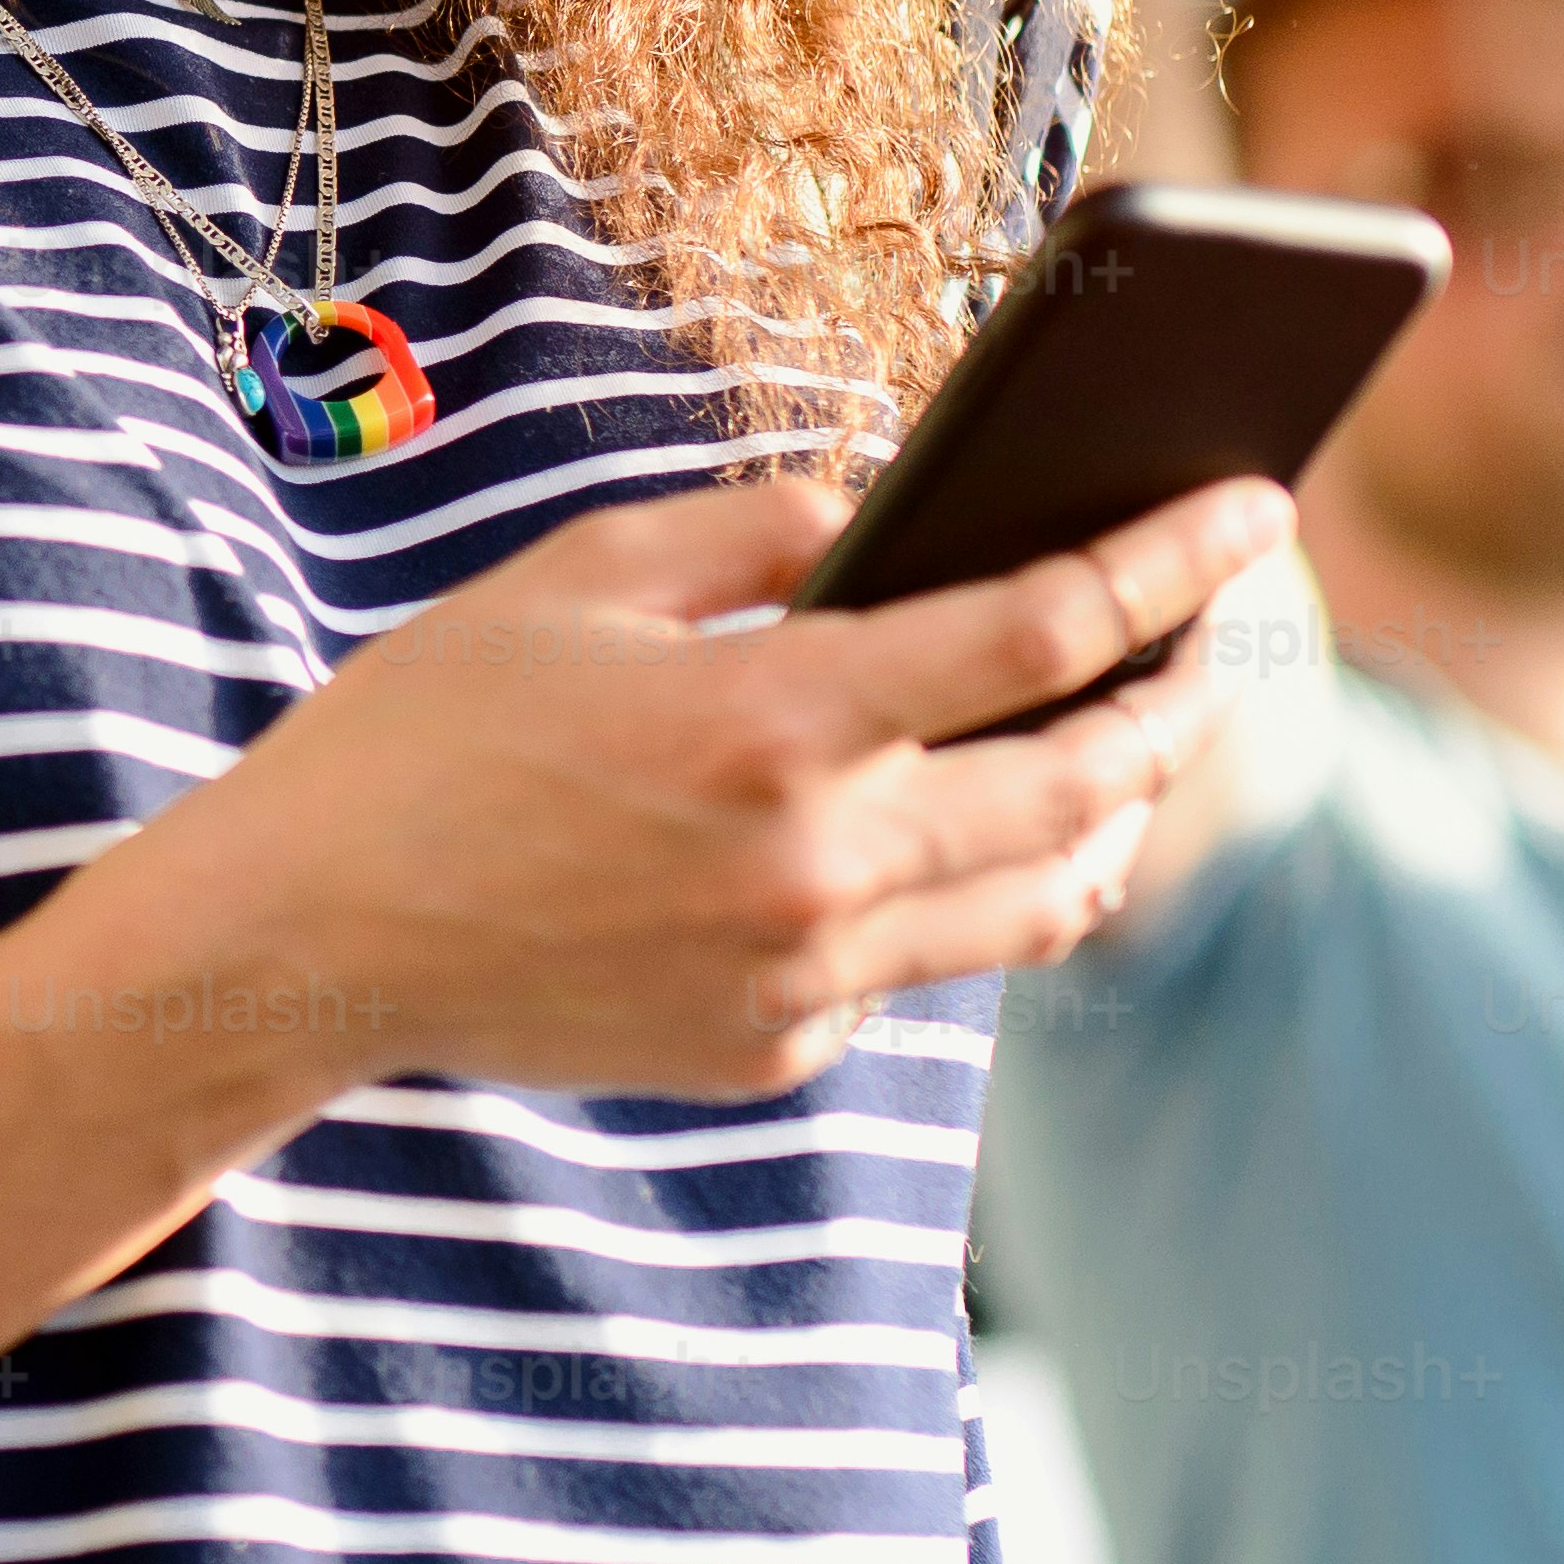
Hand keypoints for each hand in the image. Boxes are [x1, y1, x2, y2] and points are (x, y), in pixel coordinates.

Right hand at [159, 471, 1285, 1097]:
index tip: (1256, 511)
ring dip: (1108, 817)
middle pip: (1089, 788)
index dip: (1171, 568)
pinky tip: (916, 830)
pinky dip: (949, 890)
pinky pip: (915, 966)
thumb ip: (755, 530)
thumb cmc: (423, 732)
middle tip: (1213, 642)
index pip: (1044, 635)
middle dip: (1179, 702)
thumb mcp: (576, 578)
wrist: (306, 941)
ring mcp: (801, 979)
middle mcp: (813, 865)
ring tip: (1120, 745)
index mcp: (770, 720)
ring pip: (1044, 903)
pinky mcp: (773, 1052)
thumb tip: (890, 515)